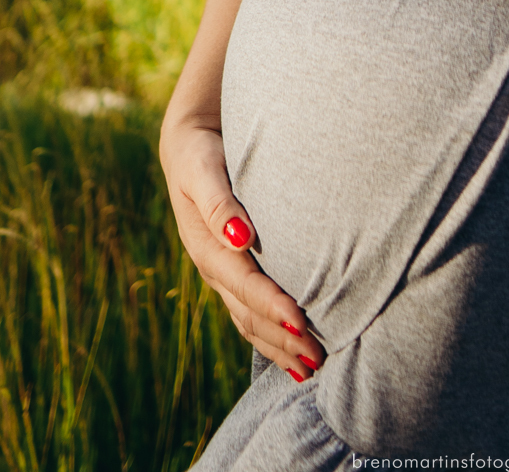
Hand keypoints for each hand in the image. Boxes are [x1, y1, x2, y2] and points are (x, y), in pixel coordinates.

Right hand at [158, 115, 324, 379]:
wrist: (191, 142)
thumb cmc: (201, 151)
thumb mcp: (202, 168)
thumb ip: (217, 201)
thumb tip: (238, 236)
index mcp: (205, 245)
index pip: (243, 284)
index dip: (271, 305)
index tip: (301, 322)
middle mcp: (213, 265)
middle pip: (248, 312)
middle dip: (281, 338)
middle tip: (317, 358)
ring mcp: (222, 271)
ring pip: (249, 319)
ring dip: (279, 345)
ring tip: (311, 366)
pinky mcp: (232, 269)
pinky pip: (249, 310)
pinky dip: (271, 334)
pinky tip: (292, 348)